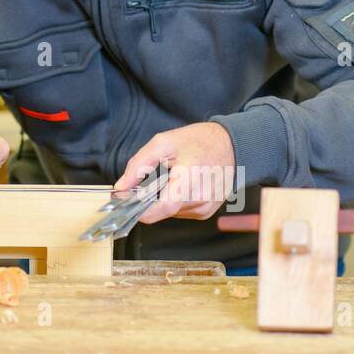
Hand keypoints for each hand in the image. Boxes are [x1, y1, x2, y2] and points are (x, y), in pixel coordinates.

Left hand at [112, 121, 236, 224]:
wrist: (232, 145)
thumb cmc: (199, 141)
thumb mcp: (163, 143)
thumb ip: (138, 166)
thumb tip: (121, 188)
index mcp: (189, 181)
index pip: (161, 209)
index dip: (138, 210)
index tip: (124, 200)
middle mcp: (199, 199)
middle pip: (161, 211)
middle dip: (147, 199)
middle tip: (148, 179)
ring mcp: (205, 208)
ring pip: (169, 212)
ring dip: (162, 199)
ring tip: (170, 177)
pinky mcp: (206, 212)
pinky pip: (180, 211)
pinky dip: (173, 200)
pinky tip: (181, 184)